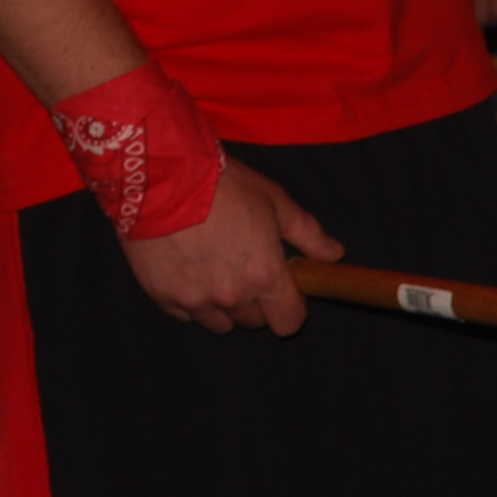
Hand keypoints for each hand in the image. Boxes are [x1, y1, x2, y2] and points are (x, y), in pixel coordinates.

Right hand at [123, 159, 339, 334]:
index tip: (283, 292)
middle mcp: (232, 297)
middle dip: (255, 301)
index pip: (289, 323)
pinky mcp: (163, 295)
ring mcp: (195, 300)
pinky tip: (186, 268)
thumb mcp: (275, 202)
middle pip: (253, 321)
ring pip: (219, 322)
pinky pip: (184, 313)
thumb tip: (334, 254)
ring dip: (222, 305)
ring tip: (213, 269)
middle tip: (242, 267)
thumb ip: (308, 234)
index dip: (289, 309)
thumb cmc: (223, 184)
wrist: (161, 173)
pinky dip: (189, 298)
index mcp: (265, 278)